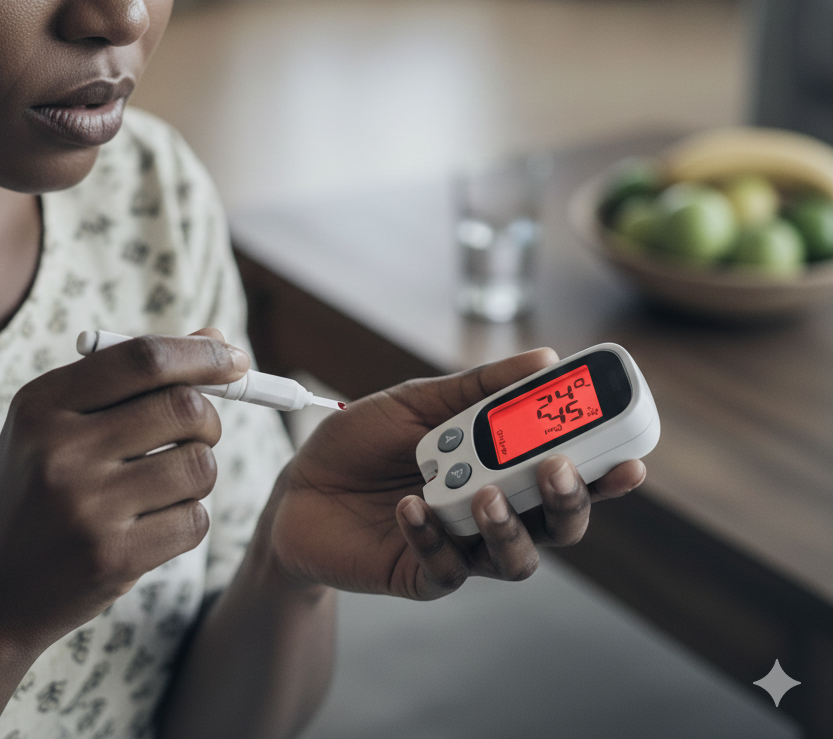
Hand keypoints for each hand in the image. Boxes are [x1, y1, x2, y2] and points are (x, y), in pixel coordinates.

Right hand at [0, 332, 245, 652]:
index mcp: (42, 404)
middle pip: (184, 407)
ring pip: (199, 464)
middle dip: (209, 417)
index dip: (202, 354)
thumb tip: (216, 338)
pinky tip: (152, 526)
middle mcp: (59, 451)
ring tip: (166, 484)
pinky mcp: (112, 558)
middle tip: (199, 432)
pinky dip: (188, 518)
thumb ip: (134, 377)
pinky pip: (195, 519)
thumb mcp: (62, 423)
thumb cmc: (40, 490)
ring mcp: (86, 508)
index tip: (236, 360)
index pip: (144, 358)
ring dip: (199, 471)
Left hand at [264, 348, 645, 599]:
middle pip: (557, 526)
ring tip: (484, 495)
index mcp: (498, 469)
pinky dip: (432, 535)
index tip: (632, 457)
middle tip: (558, 470)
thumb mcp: (419, 403)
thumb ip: (478, 388)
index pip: (564, 475)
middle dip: (570, 503)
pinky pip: (446, 568)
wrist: (297, 487)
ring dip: (509, 528)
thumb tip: (545, 357)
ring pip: (515, 560)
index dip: (602, 474)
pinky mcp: (422, 573)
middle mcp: (489, 513)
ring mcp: (460, 547)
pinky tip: (409, 506)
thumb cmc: (363, 442)